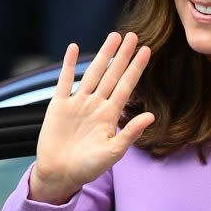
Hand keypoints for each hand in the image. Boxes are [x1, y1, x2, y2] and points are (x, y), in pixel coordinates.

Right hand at [30, 33, 153, 204]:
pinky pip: (64, 81)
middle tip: (133, 35)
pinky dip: (68, 64)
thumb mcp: (113, 152)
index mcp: (110, 115)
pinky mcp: (59, 105)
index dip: (136, 68)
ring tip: (113, 37)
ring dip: (102, 55)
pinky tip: (73, 48)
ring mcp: (78, 103)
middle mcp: (96, 104)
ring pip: (92, 73)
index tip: (147, 51)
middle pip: (112, 74)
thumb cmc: (88, 167)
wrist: (60, 175)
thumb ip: (130, 132)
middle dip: (123, 55)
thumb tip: (151, 116)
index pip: (127, 86)